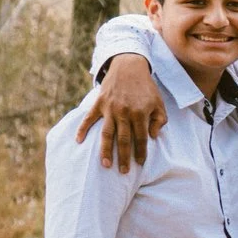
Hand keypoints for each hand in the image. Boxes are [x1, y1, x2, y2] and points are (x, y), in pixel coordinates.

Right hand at [76, 53, 165, 171]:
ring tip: (105, 165)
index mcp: (140, 113)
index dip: (141, 152)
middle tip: (122, 172)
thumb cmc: (146, 87)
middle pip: (124, 140)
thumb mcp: (158, 102)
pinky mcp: (99, 103)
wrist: (129, 66)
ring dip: (105, 150)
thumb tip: (152, 137)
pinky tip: (79, 141)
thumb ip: (159, 120)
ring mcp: (110, 108)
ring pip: (106, 133)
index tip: (139, 164)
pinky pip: (89, 118)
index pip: (141, 138)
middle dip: (123, 157)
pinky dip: (82, 129)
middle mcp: (124, 112)